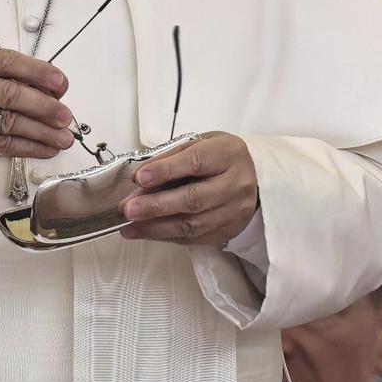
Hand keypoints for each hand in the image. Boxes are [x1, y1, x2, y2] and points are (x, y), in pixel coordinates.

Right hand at [0, 48, 74, 181]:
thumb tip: (51, 90)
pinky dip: (29, 147)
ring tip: (63, 137)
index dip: (37, 71)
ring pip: (9, 123)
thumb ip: (4, 79)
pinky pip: (3, 145)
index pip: (6, 61)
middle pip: (10, 94)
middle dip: (44, 106)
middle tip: (65, 115)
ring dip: (42, 132)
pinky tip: (46, 148)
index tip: (60, 82)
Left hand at [117, 132, 258, 245]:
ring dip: (156, 228)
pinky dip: (167, 236)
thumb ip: (169, 158)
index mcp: (227, 154)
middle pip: (194, 199)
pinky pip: (195, 238)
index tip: (139, 178)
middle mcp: (236, 184)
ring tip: (129, 227)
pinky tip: (147, 232)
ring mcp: (235, 211)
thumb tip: (138, 178)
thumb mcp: (197, 144)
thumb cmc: (217, 156)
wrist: (253, 176)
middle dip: (156, 206)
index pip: (195, 162)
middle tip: (128, 210)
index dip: (166, 170)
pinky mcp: (230, 231)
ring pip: (193, 225)